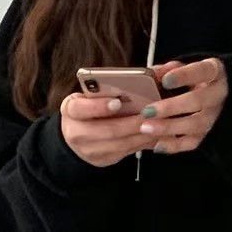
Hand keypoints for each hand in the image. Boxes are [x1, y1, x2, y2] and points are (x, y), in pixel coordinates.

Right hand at [59, 62, 184, 167]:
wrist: (76, 138)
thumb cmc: (88, 108)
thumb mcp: (89, 94)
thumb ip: (111, 84)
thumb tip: (154, 71)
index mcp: (71, 111)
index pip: (79, 109)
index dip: (98, 107)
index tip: (117, 102)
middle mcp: (77, 133)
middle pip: (108, 130)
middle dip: (132, 122)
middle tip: (152, 113)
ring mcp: (91, 151)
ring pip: (121, 144)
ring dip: (143, 134)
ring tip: (160, 123)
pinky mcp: (105, 160)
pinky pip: (128, 152)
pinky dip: (146, 142)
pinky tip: (159, 134)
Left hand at [136, 58, 228, 155]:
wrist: (213, 95)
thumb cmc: (192, 78)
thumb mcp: (183, 67)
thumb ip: (167, 69)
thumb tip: (149, 76)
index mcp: (212, 72)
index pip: (201, 71)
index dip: (183, 77)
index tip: (165, 81)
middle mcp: (216, 96)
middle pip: (197, 101)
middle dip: (171, 107)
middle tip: (148, 111)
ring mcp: (212, 117)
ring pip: (194, 125)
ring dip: (169, 128)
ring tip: (146, 128)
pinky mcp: (206, 135)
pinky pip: (191, 143)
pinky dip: (174, 145)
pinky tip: (157, 145)